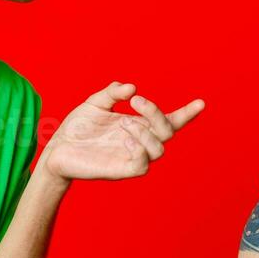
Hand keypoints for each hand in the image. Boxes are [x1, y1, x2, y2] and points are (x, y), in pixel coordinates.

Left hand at [42, 81, 204, 181]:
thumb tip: (132, 87)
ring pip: (158, 149)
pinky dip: (138, 148)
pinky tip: (124, 139)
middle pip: (167, 131)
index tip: (201, 102)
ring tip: (122, 123)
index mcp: (138, 124)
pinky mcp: (121, 170)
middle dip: (156, 113)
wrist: (57, 149)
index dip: (187, 114)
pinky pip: (142, 165)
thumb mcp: (95, 102)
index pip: (169, 121)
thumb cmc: (78, 128)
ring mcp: (132, 156)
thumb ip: (113, 92)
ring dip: (145, 131)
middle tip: (136, 100)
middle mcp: (139, 141)